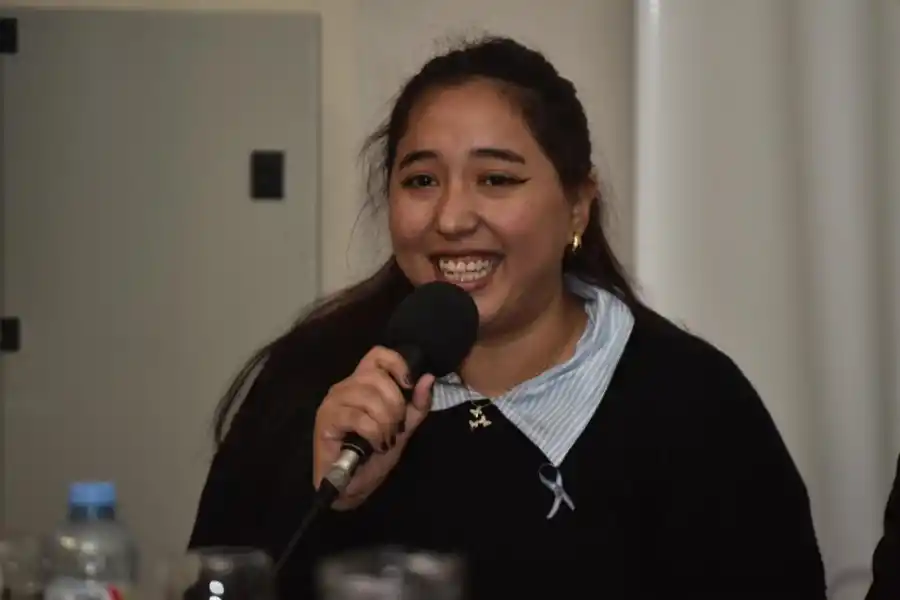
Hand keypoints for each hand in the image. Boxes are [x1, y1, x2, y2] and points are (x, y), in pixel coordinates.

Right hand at [312, 346, 434, 510]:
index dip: (397, 365)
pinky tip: (373, 445)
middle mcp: (346, 386)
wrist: (351, 485)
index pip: (378, 355)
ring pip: (368, 397)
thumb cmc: (374, 454)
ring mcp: (333, 401)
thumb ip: (417, 404)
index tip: (408, 386)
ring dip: (385, 422)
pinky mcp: (326, 419)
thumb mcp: (403, 428)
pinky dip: (373, 433)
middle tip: (396, 428)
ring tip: (385, 439)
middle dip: (395, 405)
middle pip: (377, 376)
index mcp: (363, 382)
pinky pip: (358, 417)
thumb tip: (428, 378)